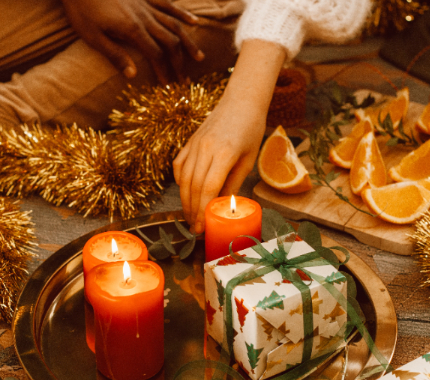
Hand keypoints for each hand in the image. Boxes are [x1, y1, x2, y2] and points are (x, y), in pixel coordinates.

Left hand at [61, 0, 203, 82]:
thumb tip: (133, 76)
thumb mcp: (92, 36)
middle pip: (170, 42)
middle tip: (185, 80)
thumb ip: (114, 55)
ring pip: (174, 24)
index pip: (155, 54)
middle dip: (179, 62)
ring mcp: (146, 5)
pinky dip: (182, 14)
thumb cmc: (82, 10)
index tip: (169, 86)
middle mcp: (144, 17)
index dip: (164, 71)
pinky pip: (168, 5)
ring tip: (199, 57)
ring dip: (188, 42)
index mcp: (132, 29)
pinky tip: (194, 23)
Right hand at [174, 91, 267, 232]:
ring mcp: (194, 144)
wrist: (241, 102)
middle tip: (195, 227)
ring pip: (183, 178)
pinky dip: (180, 181)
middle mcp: (205, 148)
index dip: (203, 210)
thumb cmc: (250, 130)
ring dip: (185, 200)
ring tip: (190, 215)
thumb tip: (224, 207)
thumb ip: (234, 183)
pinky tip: (186, 192)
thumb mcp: (248, 160)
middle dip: (192, 210)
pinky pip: (179, 166)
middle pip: (193, 186)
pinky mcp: (189, 142)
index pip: (208, 188)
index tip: (201, 227)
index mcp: (224, 153)